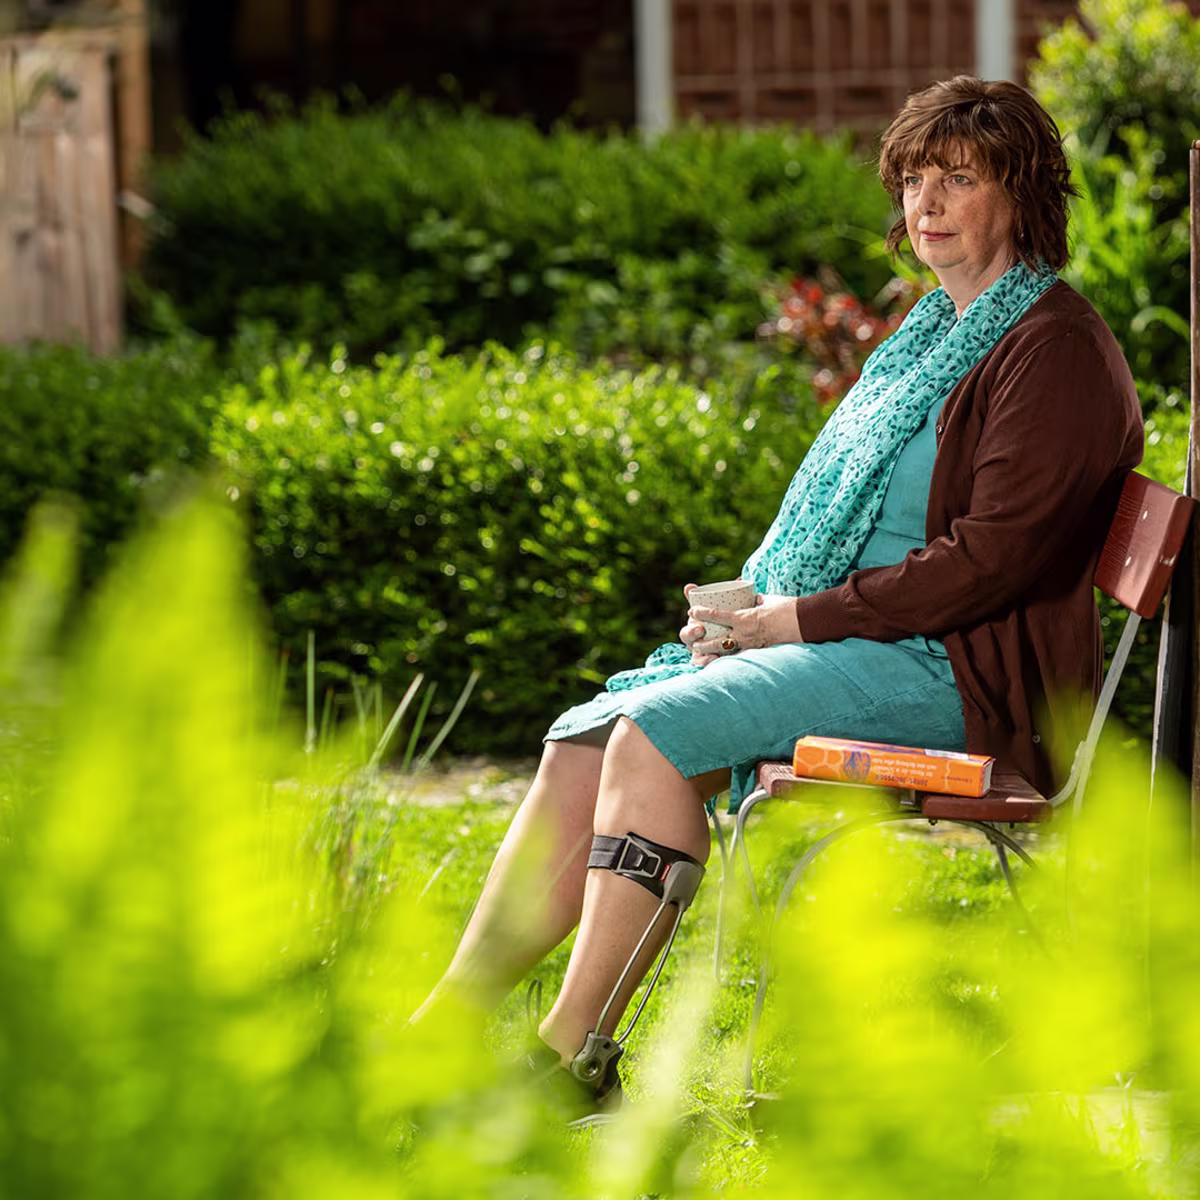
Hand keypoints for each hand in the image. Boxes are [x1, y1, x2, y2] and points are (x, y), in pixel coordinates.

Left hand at [681, 589, 802, 665]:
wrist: (806, 622)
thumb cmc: (787, 608)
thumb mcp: (767, 600)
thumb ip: (755, 601)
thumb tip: (751, 598)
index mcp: (745, 618)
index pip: (717, 616)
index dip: (702, 613)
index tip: (692, 611)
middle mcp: (745, 634)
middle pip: (717, 641)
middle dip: (702, 643)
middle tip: (693, 642)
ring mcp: (752, 646)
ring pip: (727, 653)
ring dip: (712, 656)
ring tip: (702, 656)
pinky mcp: (760, 653)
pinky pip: (741, 658)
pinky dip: (730, 661)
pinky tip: (721, 664)